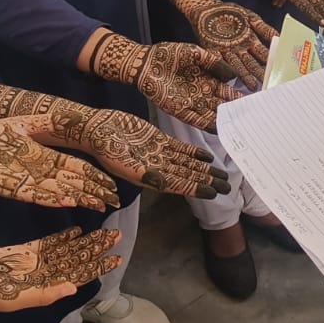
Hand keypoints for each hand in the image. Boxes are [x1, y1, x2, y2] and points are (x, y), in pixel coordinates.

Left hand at [0, 120, 119, 210]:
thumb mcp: (25, 125)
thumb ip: (50, 122)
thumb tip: (75, 115)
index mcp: (44, 158)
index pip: (76, 169)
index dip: (94, 177)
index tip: (112, 186)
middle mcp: (39, 172)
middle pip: (71, 184)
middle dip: (92, 193)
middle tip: (112, 203)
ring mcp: (25, 181)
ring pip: (57, 192)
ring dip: (76, 198)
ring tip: (95, 204)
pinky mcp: (9, 186)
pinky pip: (34, 194)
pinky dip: (51, 198)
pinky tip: (66, 201)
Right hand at [0, 227, 121, 319]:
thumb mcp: (16, 298)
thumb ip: (45, 294)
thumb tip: (74, 287)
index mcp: (45, 290)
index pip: (79, 277)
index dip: (98, 268)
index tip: (117, 259)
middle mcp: (44, 276)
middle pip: (76, 261)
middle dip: (97, 250)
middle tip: (117, 236)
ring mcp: (34, 263)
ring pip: (66, 251)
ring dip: (84, 242)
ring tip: (104, 231)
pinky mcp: (22, 251)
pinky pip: (47, 244)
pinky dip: (62, 237)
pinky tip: (76, 230)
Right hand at [30, 105, 232, 197]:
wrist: (95, 129)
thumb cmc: (104, 147)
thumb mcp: (121, 161)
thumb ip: (142, 173)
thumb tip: (162, 183)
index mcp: (149, 176)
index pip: (179, 184)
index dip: (196, 188)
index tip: (214, 193)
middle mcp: (157, 168)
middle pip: (187, 176)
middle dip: (207, 181)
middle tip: (228, 186)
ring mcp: (158, 154)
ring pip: (187, 163)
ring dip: (204, 169)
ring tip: (223, 174)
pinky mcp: (157, 139)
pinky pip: (179, 148)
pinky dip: (193, 153)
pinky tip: (208, 156)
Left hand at [91, 35, 240, 130]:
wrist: (144, 62)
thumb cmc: (168, 54)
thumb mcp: (194, 52)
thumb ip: (213, 62)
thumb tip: (233, 75)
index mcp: (207, 79)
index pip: (227, 90)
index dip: (239, 96)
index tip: (254, 101)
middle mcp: (202, 93)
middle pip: (222, 105)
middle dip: (235, 111)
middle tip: (252, 118)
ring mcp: (191, 102)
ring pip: (211, 114)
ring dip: (224, 121)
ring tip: (239, 127)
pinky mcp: (179, 110)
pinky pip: (196, 119)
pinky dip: (207, 125)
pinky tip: (219, 129)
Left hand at [177, 0, 275, 89]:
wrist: (208, 7)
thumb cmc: (231, 12)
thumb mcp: (250, 17)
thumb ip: (263, 27)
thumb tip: (280, 36)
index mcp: (250, 41)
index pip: (263, 55)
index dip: (270, 63)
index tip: (278, 72)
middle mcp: (240, 50)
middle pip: (252, 63)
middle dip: (260, 74)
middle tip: (268, 85)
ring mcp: (227, 52)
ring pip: (238, 66)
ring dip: (246, 76)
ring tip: (253, 87)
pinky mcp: (213, 52)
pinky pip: (220, 61)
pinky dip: (227, 69)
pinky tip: (233, 78)